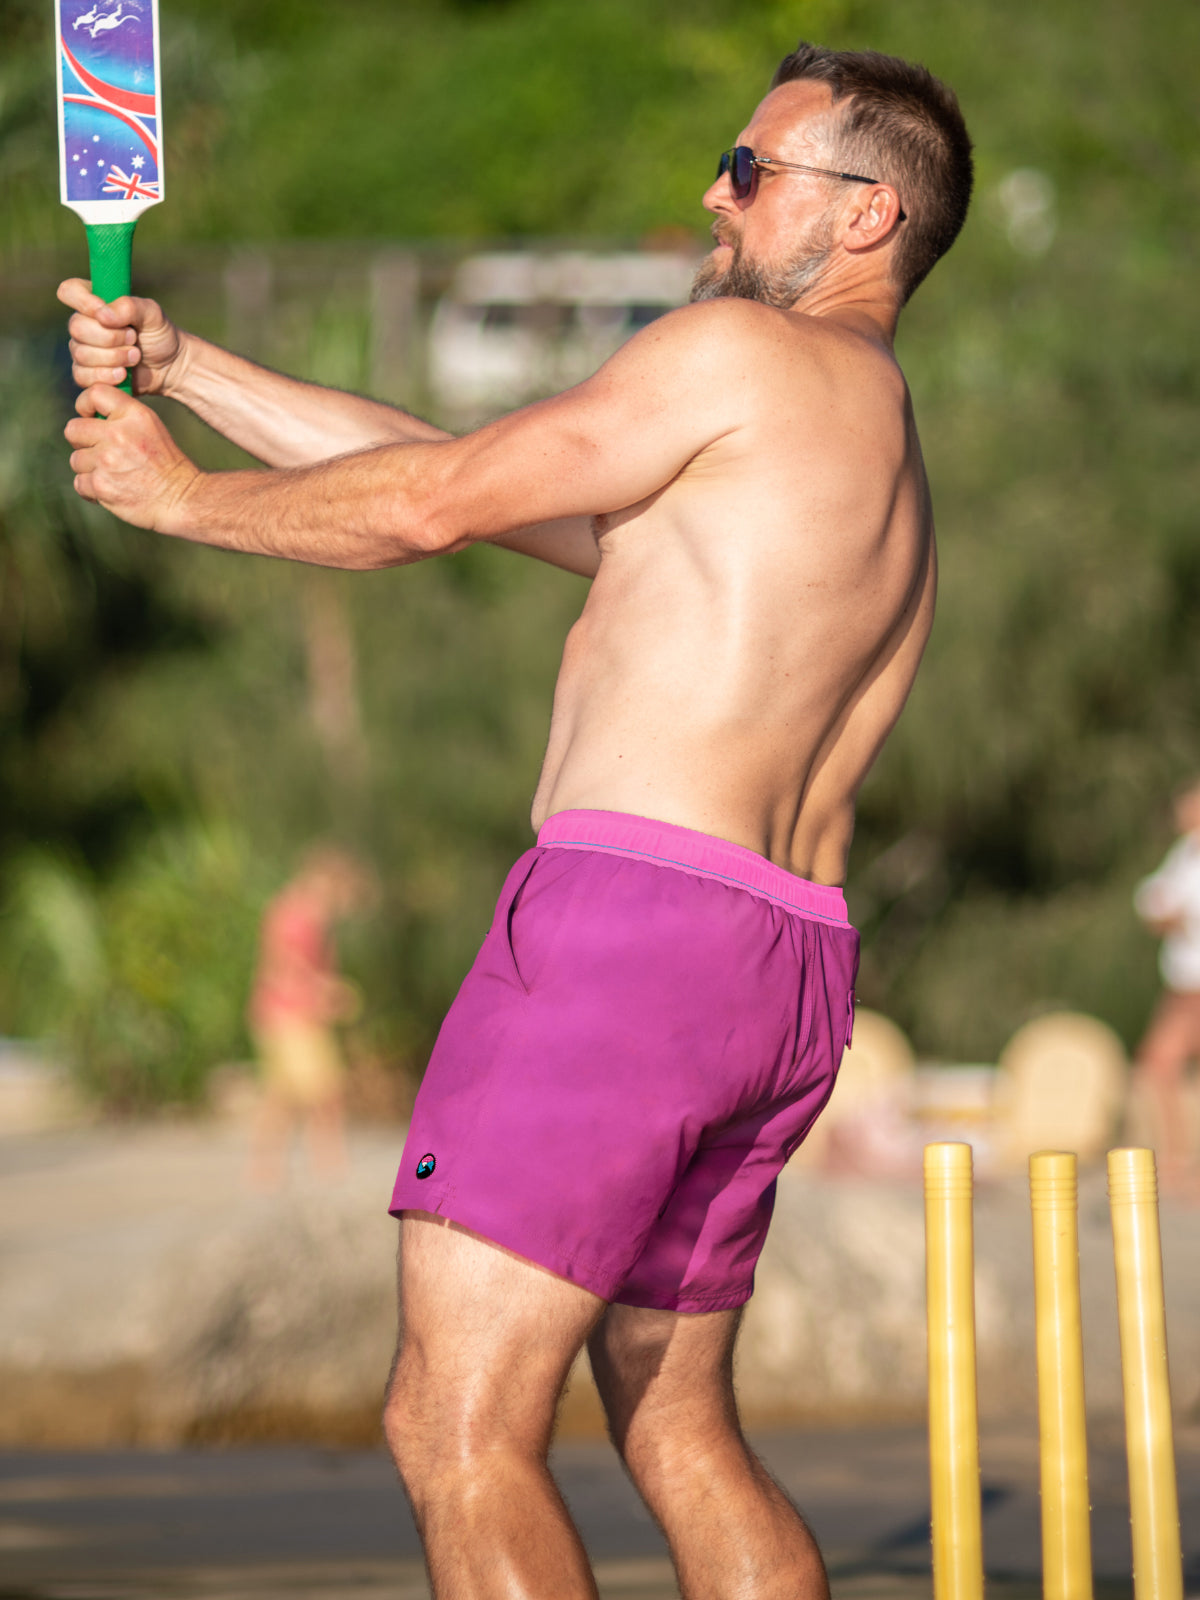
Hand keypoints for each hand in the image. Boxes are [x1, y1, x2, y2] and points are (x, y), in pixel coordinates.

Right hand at [57, 277, 186, 397]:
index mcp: (94, 302)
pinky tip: (124, 374)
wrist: (169, 367)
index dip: (83, 302)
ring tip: (135, 356)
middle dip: (110, 337)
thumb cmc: (159, 334)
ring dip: (114, 357)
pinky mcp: (87, 374)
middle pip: (76, 327)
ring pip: (81, 354)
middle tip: (134, 338)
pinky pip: (82, 376)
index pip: (70, 291)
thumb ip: (128, 306)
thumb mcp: (152, 314)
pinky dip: (106, 376)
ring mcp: (82, 350)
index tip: (105, 313)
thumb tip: (102, 316)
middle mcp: (83, 324)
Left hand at [65, 385, 202, 534]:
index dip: (85, 405)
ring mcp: (106, 460)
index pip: (94, 394)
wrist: (181, 499)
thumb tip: (88, 415)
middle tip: (99, 452)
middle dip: (82, 442)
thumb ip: (122, 416)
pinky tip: (110, 490)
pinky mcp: (100, 485)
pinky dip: (91, 490)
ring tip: (112, 475)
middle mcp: (118, 434)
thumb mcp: (151, 428)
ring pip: (76, 460)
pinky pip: (79, 483)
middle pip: (73, 429)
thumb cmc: (166, 464)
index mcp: (134, 414)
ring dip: (89, 469)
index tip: (89, 417)